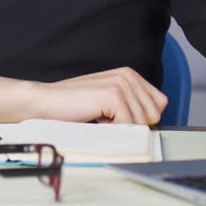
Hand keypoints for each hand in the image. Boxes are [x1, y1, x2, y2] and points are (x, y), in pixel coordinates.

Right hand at [33, 67, 168, 125]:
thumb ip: (131, 106)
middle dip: (134, 124)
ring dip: (121, 127)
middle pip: (154, 115)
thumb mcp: (109, 103)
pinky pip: (128, 126)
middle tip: (109, 118)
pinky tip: (97, 118)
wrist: (46, 102)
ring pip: (142, 122)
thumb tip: (154, 125)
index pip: (159, 104)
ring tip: (101, 117)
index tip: (123, 120)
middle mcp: (128, 75)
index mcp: (129, 74)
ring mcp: (121, 83)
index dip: (144, 118)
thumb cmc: (73, 105)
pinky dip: (114, 130)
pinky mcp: (113, 95)